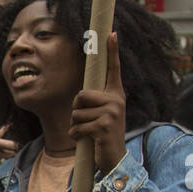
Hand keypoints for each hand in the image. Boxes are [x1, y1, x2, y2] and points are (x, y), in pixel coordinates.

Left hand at [70, 33, 125, 174]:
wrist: (115, 158)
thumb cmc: (104, 134)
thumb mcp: (103, 114)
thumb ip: (95, 102)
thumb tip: (80, 96)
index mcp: (116, 94)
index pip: (113, 69)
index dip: (112, 51)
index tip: (111, 33)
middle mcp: (116, 100)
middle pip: (80, 95)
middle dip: (76, 110)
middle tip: (87, 121)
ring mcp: (111, 113)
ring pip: (76, 113)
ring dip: (76, 126)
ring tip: (89, 132)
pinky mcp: (104, 126)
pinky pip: (77, 127)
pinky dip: (76, 136)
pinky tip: (88, 140)